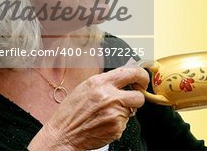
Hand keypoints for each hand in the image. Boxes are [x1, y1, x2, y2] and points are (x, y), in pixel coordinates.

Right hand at [28, 67, 148, 150]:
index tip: (142, 80)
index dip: (142, 76)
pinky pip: (125, 123)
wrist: (63, 134)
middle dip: (137, 98)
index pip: (132, 73)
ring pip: (132, 111)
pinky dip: (117, 123)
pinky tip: (103, 123)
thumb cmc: (72, 111)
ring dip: (123, 112)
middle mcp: (109, 96)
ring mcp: (114, 113)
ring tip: (106, 114)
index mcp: (100, 82)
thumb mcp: (86, 87)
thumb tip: (127, 76)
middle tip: (131, 99)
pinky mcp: (116, 128)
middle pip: (139, 96)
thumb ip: (107, 81)